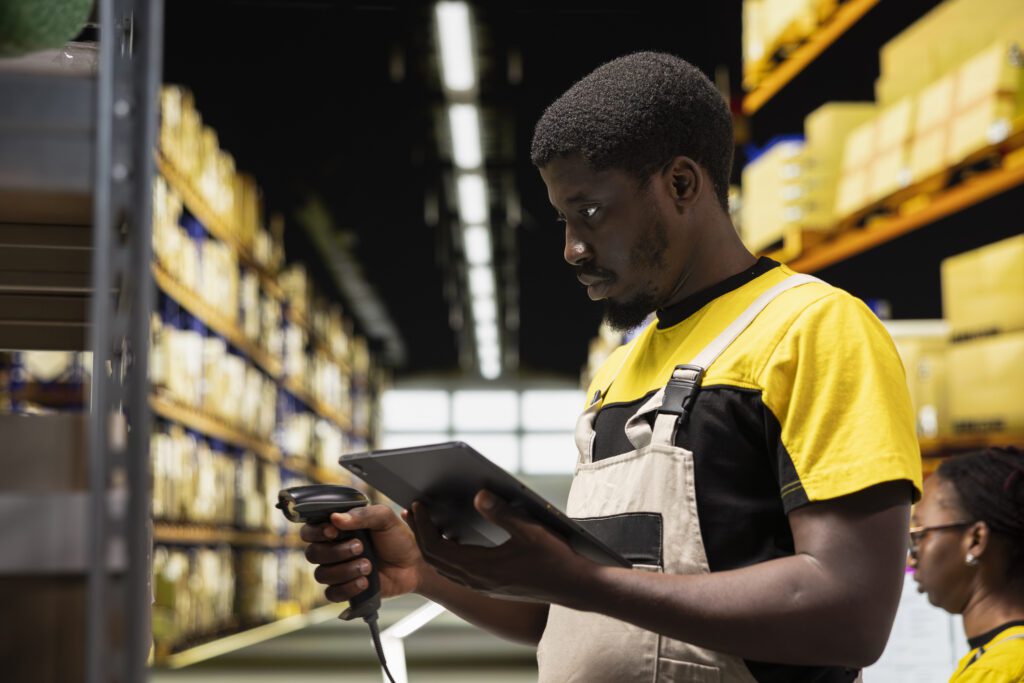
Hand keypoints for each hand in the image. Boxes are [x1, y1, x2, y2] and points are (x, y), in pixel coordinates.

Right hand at [301, 504, 426, 603]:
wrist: (415, 564)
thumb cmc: (399, 539)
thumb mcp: (385, 519)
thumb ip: (362, 514)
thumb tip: (336, 518)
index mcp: (339, 529)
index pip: (310, 531)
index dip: (316, 532)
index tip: (333, 531)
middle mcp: (334, 549)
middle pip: (312, 554)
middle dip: (336, 552)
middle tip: (360, 547)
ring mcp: (339, 570)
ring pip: (322, 574)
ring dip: (345, 570)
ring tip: (368, 566)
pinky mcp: (346, 589)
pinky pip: (332, 594)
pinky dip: (347, 588)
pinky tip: (365, 582)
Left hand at [409, 490, 594, 604]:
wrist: (575, 588)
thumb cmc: (556, 559)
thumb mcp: (530, 530)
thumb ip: (502, 513)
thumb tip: (477, 495)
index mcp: (481, 568)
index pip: (437, 548)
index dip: (422, 526)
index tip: (416, 505)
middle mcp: (478, 581)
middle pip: (435, 559)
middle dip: (420, 534)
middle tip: (412, 511)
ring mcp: (484, 586)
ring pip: (445, 567)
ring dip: (432, 545)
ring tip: (426, 523)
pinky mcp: (492, 587)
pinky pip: (458, 572)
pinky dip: (447, 554)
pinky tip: (453, 540)